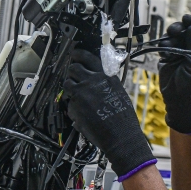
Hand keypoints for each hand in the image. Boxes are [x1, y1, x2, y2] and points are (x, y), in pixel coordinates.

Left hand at [64, 49, 155, 178]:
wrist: (120, 136)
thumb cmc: (123, 118)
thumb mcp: (118, 92)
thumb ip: (105, 83)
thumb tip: (95, 79)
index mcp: (106, 76)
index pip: (88, 57)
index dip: (78, 54)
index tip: (74, 54)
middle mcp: (93, 81)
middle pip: (73, 68)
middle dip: (72, 72)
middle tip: (74, 78)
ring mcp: (82, 92)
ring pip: (67, 83)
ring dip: (69, 89)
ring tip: (77, 98)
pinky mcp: (74, 105)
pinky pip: (68, 103)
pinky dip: (72, 108)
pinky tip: (82, 114)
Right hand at [158, 15, 190, 133]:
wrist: (177, 101)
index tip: (186, 18)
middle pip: (187, 29)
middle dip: (179, 28)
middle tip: (172, 31)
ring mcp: (182, 51)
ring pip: (175, 35)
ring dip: (170, 38)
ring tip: (167, 47)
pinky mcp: (169, 55)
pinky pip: (166, 44)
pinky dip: (164, 47)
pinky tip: (164, 56)